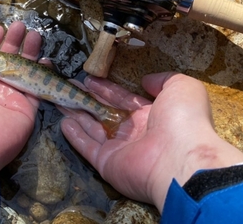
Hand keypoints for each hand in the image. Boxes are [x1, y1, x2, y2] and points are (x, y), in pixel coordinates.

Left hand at [0, 21, 41, 172]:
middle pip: (8, 58)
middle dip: (14, 41)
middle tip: (20, 25)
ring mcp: (12, 96)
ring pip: (25, 68)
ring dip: (30, 51)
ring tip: (35, 34)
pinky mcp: (27, 107)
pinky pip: (38, 88)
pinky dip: (44, 74)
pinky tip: (46, 60)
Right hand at [61, 72, 242, 210]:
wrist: (180, 157)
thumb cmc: (182, 118)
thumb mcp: (181, 87)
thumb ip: (163, 79)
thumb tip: (145, 80)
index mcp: (151, 115)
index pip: (122, 99)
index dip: (106, 89)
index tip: (89, 79)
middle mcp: (134, 132)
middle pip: (104, 112)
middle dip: (87, 99)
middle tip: (70, 87)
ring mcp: (119, 149)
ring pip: (92, 128)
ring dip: (76, 114)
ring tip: (60, 100)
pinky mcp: (107, 163)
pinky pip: (87, 148)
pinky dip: (75, 136)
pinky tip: (64, 122)